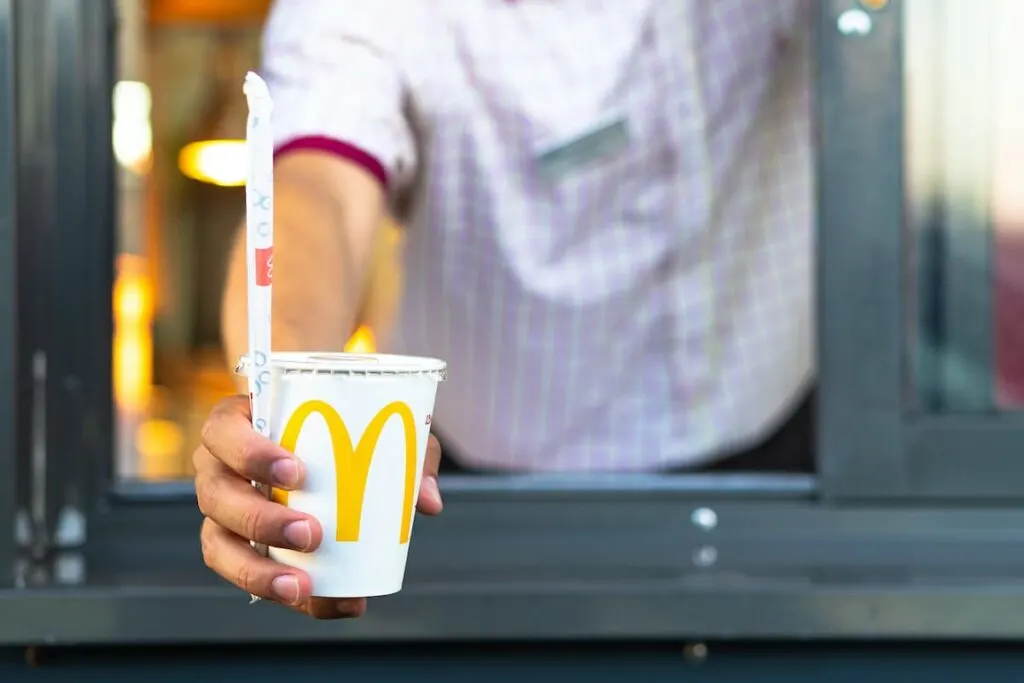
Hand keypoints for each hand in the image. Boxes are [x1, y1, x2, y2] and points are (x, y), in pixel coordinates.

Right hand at [194, 395, 443, 618]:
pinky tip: (320, 601)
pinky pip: (245, 575)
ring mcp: (221, 511)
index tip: (297, 474)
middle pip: (215, 496)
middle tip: (311, 533)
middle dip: (260, 519)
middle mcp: (217, 468)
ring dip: (257, 570)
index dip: (250, 454)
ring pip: (218, 545)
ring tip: (303, 585)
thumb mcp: (380, 427)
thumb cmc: (346, 426)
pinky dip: (280, 590)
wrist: (331, 447)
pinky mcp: (236, 547)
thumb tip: (427, 502)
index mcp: (237, 423)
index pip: (221, 431)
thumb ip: (410, 453)